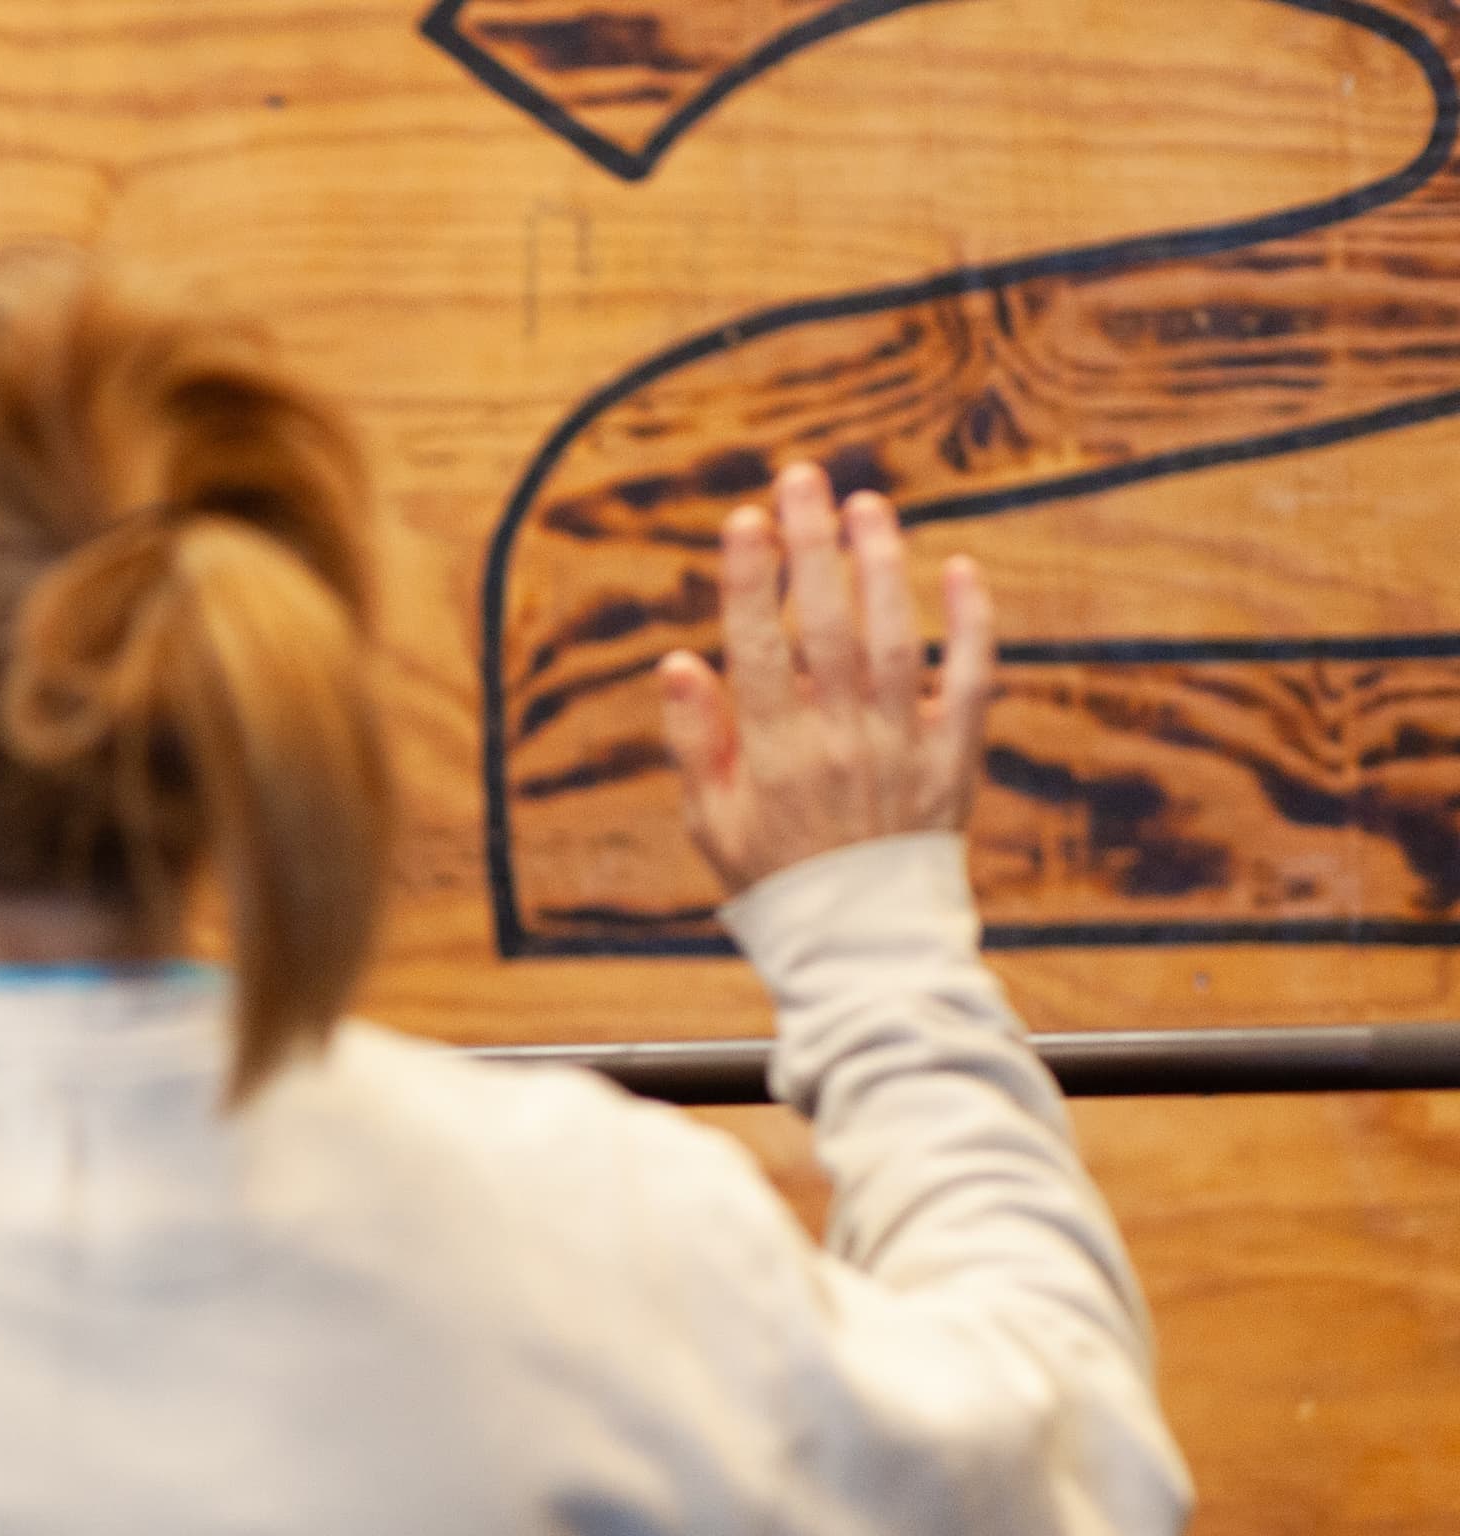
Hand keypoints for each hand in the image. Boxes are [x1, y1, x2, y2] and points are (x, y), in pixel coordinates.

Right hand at [658, 461, 995, 895]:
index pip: (759, 650)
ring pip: (898, 640)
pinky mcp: (954, 758)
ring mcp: (902, 749)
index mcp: (773, 756)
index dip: (753, 580)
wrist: (861, 942)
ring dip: (883, 567)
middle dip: (814, 547)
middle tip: (804, 477)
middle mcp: (839, 744)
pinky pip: (973, 682)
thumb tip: (678, 662)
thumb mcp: (709, 820)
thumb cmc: (773, 874)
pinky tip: (960, 568)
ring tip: (868, 505)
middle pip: (829, 628)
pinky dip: (973, 624)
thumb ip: (691, 741)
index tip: (746, 518)